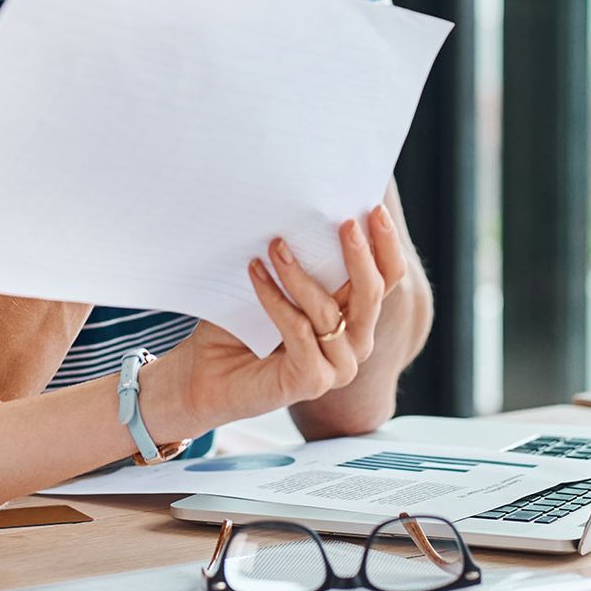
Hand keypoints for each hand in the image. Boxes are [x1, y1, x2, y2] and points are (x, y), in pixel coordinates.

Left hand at [141, 202, 410, 436]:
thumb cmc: (239, 326)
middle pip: (373, 294)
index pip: (386, 279)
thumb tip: (302, 210)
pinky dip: (274, 298)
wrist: (204, 374)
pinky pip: (297, 329)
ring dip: (297, 273)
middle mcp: (355, 343)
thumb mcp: (276, 284)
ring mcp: (337, 366)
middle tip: (343, 223)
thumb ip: (301, 260)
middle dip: (359, 255)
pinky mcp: (313, 380)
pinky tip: (254, 273)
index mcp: (353, 317)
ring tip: (274, 245)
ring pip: (327, 310)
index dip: (385, 245)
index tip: (374, 209)